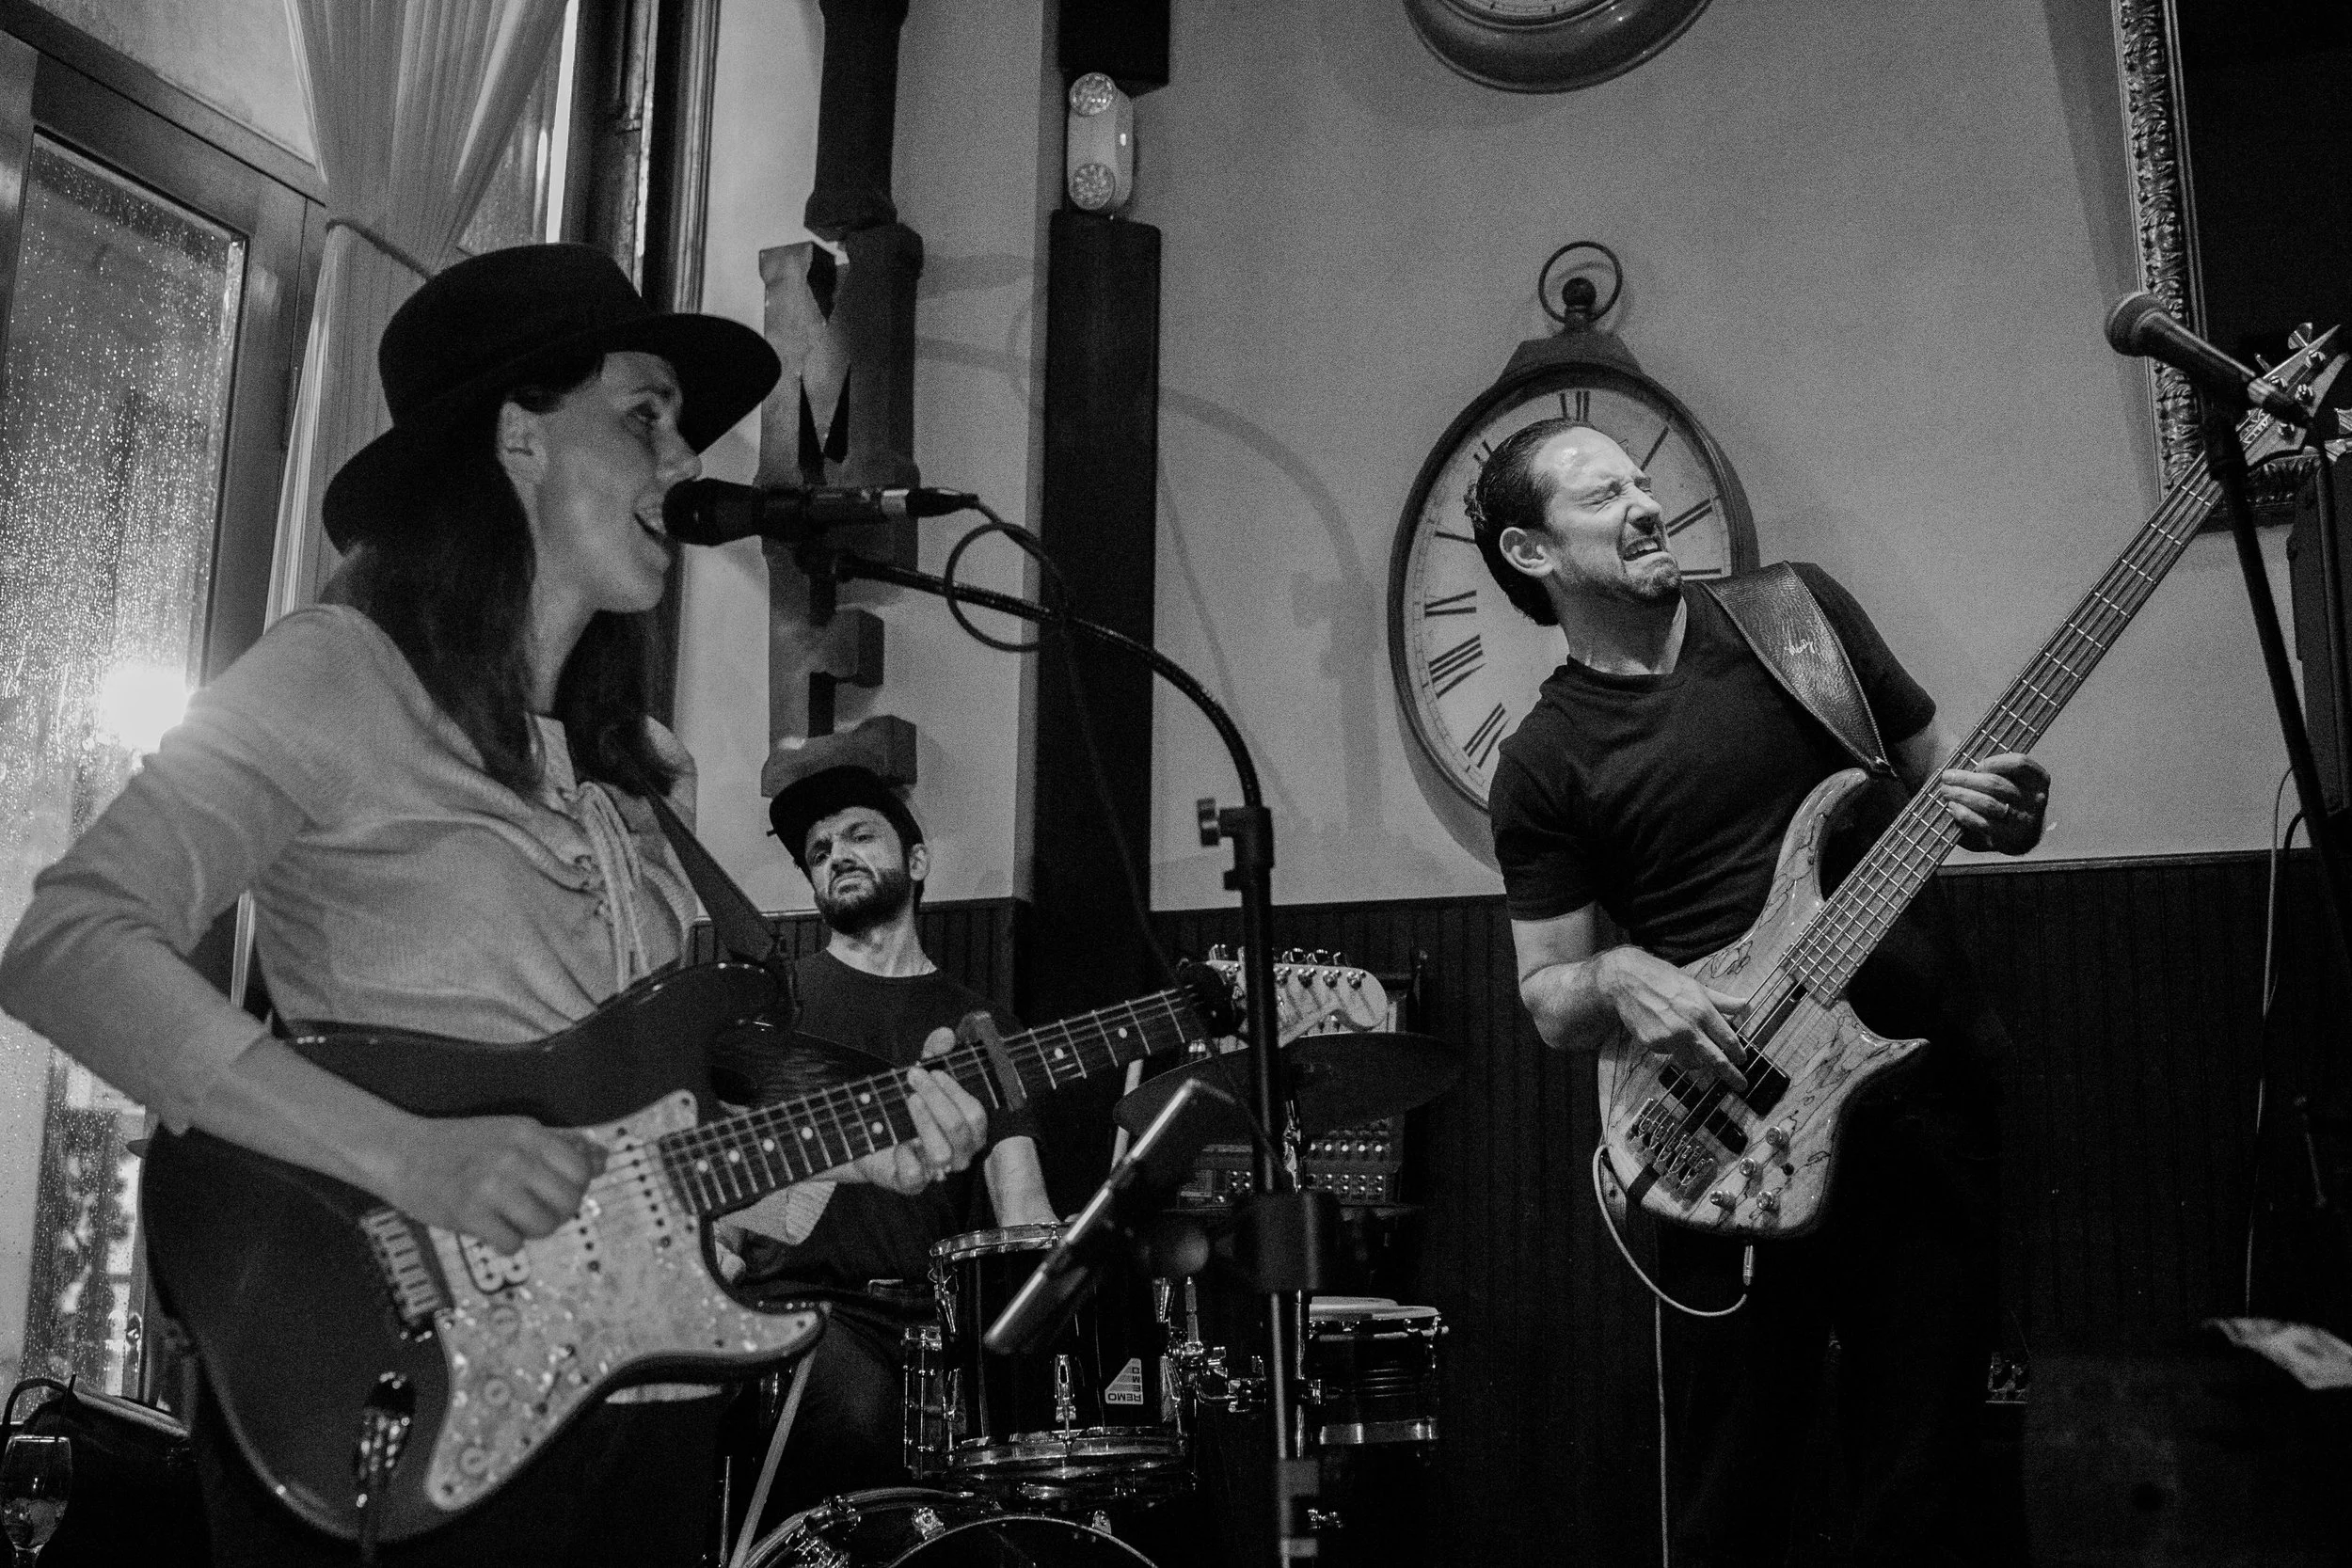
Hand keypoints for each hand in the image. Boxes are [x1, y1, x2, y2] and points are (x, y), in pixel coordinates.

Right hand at [388, 1114, 605, 1254]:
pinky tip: (491, 1228)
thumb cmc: (460, 1145)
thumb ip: (554, 1147)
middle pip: (568, 1202)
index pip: (581, 1171)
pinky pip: (512, 1244)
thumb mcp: (510, 1133)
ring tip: (512, 1220)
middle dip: (557, 1214)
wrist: (401, 1153)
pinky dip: (506, 1243)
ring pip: (545, 1226)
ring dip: (532, 1230)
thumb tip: (603, 1161)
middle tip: (536, 1211)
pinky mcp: (469, 1214)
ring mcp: (491, 1186)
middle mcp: (513, 1157)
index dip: (574, 1188)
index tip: (556, 1192)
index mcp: (527, 1133)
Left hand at [848, 1027, 988, 1197]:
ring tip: (908, 1100)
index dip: (955, 1092)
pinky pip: (915, 1176)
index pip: (976, 1115)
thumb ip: (933, 1054)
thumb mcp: (919, 1076)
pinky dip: (905, 1156)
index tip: (933, 1071)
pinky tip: (897, 1142)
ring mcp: (936, 1170)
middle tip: (914, 1077)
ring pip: (942, 1154)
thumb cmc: (903, 1106)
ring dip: (924, 1122)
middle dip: (937, 1099)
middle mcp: (958, 1153)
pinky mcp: (911, 1183)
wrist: (869, 1135)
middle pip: (961, 1131)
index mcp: (968, 1130)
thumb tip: (945, 1034)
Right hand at [1595, 946, 1750, 1089]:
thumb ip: (1722, 1000)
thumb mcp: (1696, 985)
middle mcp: (1688, 1027)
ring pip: (1692, 1062)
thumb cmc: (1663, 979)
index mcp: (1702, 1010)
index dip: (1738, 1053)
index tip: (1743, 1061)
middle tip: (1741, 1084)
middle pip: (1716, 1059)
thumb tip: (1746, 1005)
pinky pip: (1671, 1054)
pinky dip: (1674, 1048)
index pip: (1728, 1039)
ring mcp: (1669, 1038)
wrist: (1626, 982)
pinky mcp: (1653, 1045)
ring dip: (1698, 1061)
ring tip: (1694, 1049)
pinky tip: (1666, 1030)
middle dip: (1731, 1075)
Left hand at [1937, 751, 2049, 854]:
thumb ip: (1993, 768)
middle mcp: (2036, 800)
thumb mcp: (2009, 780)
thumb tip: (1957, 756)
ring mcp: (2025, 821)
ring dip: (1962, 795)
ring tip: (1945, 791)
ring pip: (1988, 803)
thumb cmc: (2007, 800)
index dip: (1994, 761)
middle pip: (1996, 784)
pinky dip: (1964, 814)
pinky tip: (1952, 807)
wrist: (2019, 836)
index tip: (1976, 765)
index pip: (2019, 763)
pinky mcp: (2009, 839)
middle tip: (1946, 777)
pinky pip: (1983, 823)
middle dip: (1966, 779)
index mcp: (2039, 780)